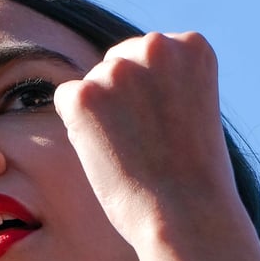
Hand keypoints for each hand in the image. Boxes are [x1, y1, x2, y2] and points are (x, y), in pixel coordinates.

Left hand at [53, 31, 241, 248]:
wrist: (188, 215)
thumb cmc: (193, 174)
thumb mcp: (192, 105)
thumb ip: (162, 79)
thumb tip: (110, 74)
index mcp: (191, 45)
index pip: (147, 57)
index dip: (152, 98)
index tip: (172, 128)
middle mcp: (155, 45)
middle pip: (116, 64)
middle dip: (123, 100)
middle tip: (150, 144)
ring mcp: (117, 69)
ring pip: (91, 85)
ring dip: (102, 117)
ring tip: (135, 152)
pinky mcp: (83, 96)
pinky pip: (66, 101)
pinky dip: (80, 129)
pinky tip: (111, 152)